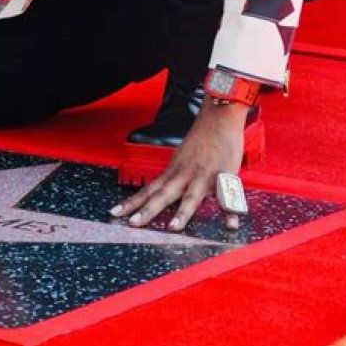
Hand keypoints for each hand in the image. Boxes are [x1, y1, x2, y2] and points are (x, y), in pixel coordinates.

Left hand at [112, 100, 247, 231]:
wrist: (218, 117)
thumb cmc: (201, 139)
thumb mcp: (182, 158)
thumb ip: (175, 177)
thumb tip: (164, 191)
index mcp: (173, 171)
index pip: (149, 190)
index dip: (132, 202)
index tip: (115, 212)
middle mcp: (184, 175)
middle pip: (163, 195)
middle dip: (148, 210)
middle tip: (133, 224)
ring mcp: (203, 176)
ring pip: (191, 197)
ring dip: (182, 213)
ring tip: (173, 228)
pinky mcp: (223, 175)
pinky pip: (227, 197)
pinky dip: (230, 212)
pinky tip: (230, 226)